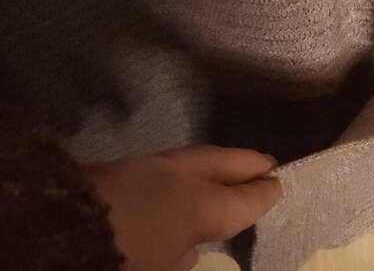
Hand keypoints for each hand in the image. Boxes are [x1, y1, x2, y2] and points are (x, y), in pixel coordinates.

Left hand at [84, 145, 281, 270]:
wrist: (50, 233)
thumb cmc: (116, 258)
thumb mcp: (158, 265)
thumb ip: (181, 257)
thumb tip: (187, 254)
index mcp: (191, 203)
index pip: (239, 198)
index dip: (261, 193)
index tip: (279, 184)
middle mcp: (174, 177)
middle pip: (220, 162)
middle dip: (246, 162)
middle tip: (266, 162)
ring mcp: (143, 167)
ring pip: (191, 158)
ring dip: (215, 163)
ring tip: (230, 169)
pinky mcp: (116, 168)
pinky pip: (165, 165)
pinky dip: (184, 171)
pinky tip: (180, 184)